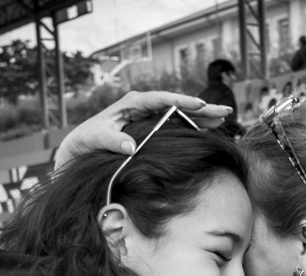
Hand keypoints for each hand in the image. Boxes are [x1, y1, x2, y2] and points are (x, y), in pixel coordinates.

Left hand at [53, 91, 233, 169]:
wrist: (81, 147)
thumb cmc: (86, 140)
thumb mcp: (96, 139)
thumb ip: (112, 141)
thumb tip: (130, 146)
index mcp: (133, 103)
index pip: (163, 99)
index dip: (183, 102)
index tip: (200, 106)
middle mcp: (145, 107)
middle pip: (178, 105)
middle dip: (202, 108)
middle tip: (225, 111)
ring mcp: (151, 117)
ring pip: (181, 114)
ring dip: (202, 117)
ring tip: (223, 118)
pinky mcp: (153, 128)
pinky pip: (177, 125)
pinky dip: (194, 127)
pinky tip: (209, 129)